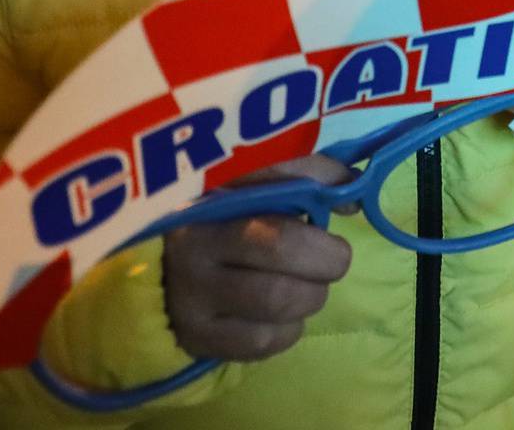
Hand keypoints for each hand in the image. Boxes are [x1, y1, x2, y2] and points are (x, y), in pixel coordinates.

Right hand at [162, 154, 355, 362]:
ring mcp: (190, 291)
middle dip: (326, 257)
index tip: (343, 204)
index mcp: (208, 189)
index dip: (322, 185)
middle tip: (332, 260)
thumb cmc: (223, 222)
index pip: (275, 173)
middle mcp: (193, 238)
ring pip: (277, 299)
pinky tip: (281, 315)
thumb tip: (351, 188)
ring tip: (307, 288)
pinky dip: (288, 329)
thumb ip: (303, 175)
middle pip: (282, 246)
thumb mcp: (251, 185)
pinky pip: (263, 339)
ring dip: (310, 296)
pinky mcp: (195, 335)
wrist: (163, 274)